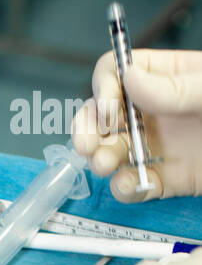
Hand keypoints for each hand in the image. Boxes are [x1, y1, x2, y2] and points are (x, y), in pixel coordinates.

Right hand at [72, 49, 201, 200]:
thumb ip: (175, 87)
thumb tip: (132, 79)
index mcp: (168, 77)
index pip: (119, 74)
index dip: (106, 89)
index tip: (110, 109)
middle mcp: (158, 112)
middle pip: (105, 116)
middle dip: (90, 129)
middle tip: (89, 144)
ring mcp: (161, 147)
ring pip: (114, 152)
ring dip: (102, 160)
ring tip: (107, 165)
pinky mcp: (168, 180)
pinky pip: (136, 185)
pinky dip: (129, 189)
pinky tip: (137, 186)